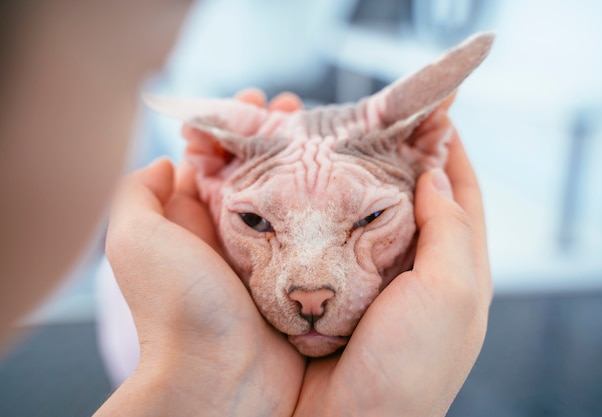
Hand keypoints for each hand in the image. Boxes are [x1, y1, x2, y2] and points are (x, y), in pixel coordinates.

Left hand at [96, 91, 305, 416]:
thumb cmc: (178, 310)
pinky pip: (316, 228)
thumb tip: (166, 162)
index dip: (236, 126)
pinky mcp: (300, 273)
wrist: (223, 380)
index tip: (257, 101)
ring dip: (307, 162)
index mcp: (195, 221)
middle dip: (278, 137)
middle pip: (259, 171)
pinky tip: (346, 177)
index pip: (218, 159)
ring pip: (290, 195)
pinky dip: (330, 202)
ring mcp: (270, 253)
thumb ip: (138, 195)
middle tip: (301, 111)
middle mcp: (233, 234)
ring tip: (327, 133)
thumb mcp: (137, 242)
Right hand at [293, 99, 491, 416]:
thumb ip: (451, 230)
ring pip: (351, 210)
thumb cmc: (408, 368)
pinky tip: (282, 181)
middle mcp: (405, 267)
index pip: (460, 194)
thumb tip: (435, 173)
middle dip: (385, 156)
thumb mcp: (451, 295)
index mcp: (450, 267)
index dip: (448, 150)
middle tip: (359, 118)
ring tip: (314, 140)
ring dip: (335, 176)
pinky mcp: (318, 284)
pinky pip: (312, 233)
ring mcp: (359, 275)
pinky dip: (300, 205)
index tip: (430, 111)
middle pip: (402, 196)